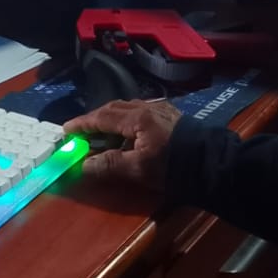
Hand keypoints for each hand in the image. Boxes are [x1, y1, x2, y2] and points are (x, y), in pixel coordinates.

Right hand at [63, 99, 181, 188]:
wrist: (211, 163)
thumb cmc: (173, 166)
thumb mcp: (138, 169)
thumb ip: (109, 164)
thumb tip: (84, 164)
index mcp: (137, 117)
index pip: (102, 117)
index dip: (82, 123)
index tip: (66, 130)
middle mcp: (147, 108)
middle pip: (114, 108)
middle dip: (95, 119)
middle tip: (81, 131)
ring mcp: (161, 110)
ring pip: (129, 109)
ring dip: (112, 119)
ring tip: (102, 133)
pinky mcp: (172, 117)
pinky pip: (142, 112)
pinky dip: (128, 120)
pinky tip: (129, 133)